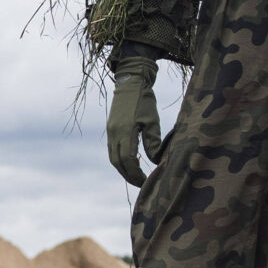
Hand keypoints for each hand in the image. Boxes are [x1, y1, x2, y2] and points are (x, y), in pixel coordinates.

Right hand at [106, 57, 164, 187]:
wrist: (129, 82)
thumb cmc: (144, 100)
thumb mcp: (152, 120)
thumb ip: (153, 142)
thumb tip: (156, 161)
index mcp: (125, 131)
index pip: (129, 160)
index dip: (137, 174)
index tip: (147, 182)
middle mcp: (114, 133)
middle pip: (118, 163)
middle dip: (129, 176)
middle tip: (142, 185)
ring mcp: (111, 132)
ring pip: (113, 158)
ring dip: (123, 170)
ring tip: (136, 177)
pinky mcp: (111, 129)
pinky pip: (113, 150)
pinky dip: (120, 160)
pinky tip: (130, 163)